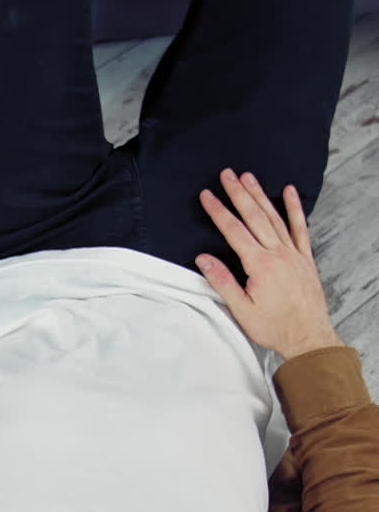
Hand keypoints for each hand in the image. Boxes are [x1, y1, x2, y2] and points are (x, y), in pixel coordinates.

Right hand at [196, 169, 342, 359]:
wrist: (308, 336)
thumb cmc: (275, 327)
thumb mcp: (242, 309)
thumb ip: (223, 281)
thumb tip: (204, 260)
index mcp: (260, 265)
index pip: (234, 231)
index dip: (219, 211)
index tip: (207, 196)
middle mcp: (278, 253)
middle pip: (254, 216)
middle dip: (238, 193)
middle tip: (227, 174)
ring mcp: (293, 254)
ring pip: (274, 217)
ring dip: (260, 195)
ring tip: (248, 178)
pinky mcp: (305, 258)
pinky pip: (300, 228)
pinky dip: (295, 209)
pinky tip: (290, 193)